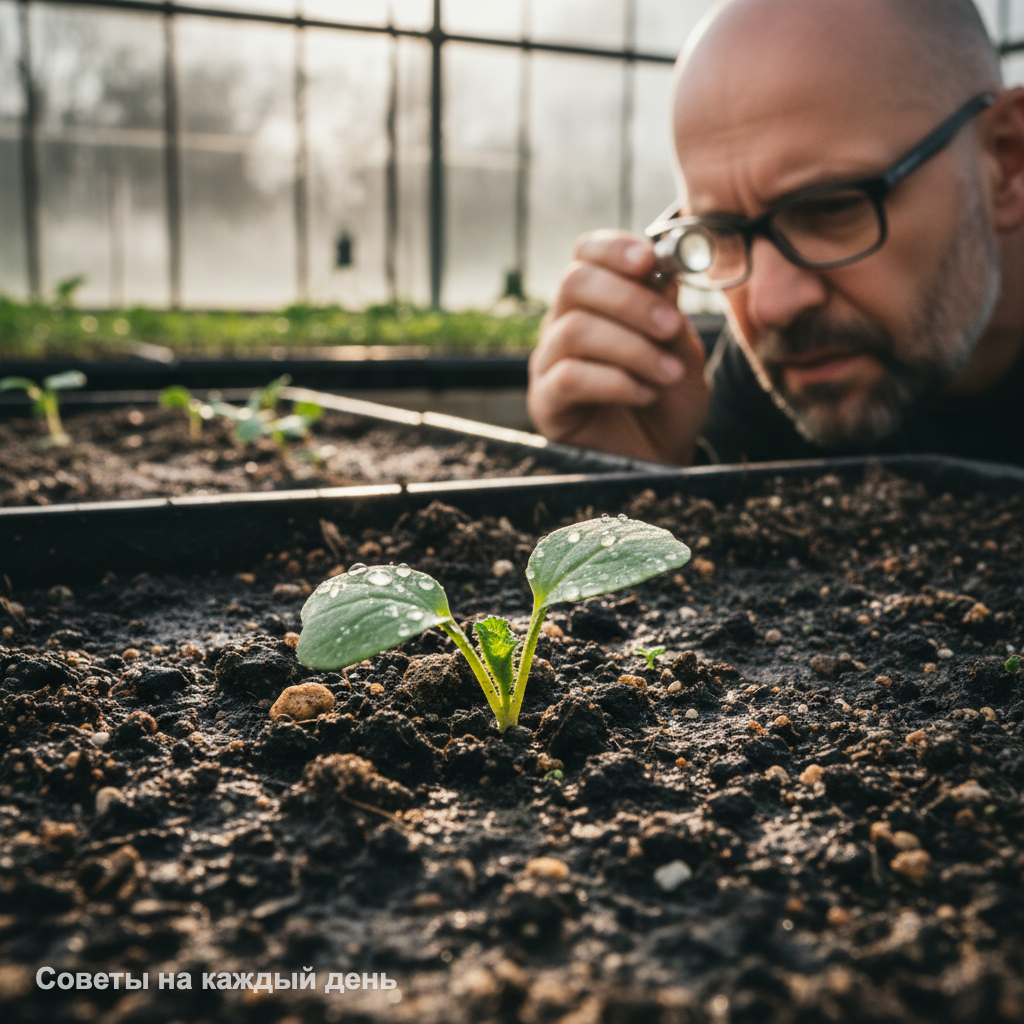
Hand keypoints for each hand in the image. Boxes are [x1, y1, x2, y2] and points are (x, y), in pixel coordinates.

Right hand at [528, 230, 709, 464]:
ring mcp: (549, 364)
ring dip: (632, 348)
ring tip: (669, 374)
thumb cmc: (669, 403)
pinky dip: (616, 382)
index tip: (649, 260)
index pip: (585, 254)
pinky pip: (569, 377)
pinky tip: (645, 395)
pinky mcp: (545, 404)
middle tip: (671, 327)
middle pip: (574, 283)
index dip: (613, 249)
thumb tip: (661, 272)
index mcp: (596, 302)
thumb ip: (670, 314)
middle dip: (630, 300)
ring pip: (574, 330)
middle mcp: (564, 326)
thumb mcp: (683, 353)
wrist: (662, 460)